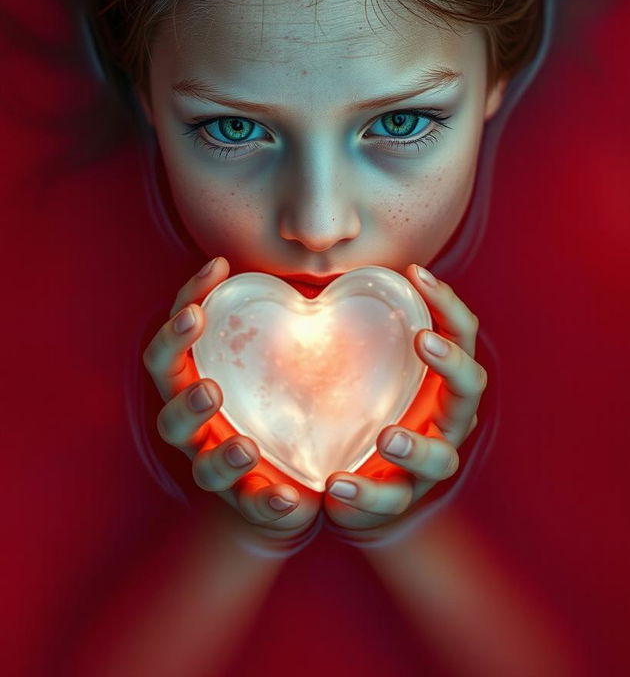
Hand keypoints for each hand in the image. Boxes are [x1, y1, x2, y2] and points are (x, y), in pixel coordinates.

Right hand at [143, 257, 321, 543]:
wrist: (285, 488)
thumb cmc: (273, 407)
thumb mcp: (271, 362)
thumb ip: (280, 322)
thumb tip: (317, 268)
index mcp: (195, 382)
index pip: (173, 342)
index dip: (185, 302)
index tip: (216, 268)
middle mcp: (195, 426)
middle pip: (168, 403)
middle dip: (183, 384)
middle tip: (209, 369)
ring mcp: (217, 466)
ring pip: (201, 464)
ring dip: (222, 455)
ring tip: (247, 446)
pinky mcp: (249, 504)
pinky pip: (251, 507)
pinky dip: (265, 502)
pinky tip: (286, 496)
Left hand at [323, 264, 485, 532]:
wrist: (360, 490)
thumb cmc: (367, 410)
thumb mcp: (370, 368)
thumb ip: (362, 332)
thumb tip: (331, 275)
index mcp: (442, 382)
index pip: (461, 335)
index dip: (448, 304)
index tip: (417, 273)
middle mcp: (447, 422)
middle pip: (470, 389)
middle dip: (451, 362)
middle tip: (421, 339)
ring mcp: (428, 466)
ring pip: (441, 458)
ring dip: (416, 445)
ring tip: (386, 435)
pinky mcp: (399, 502)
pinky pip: (389, 501)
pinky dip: (365, 494)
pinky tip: (338, 484)